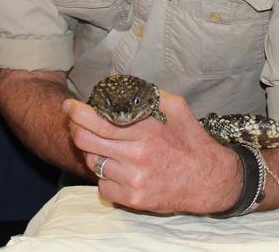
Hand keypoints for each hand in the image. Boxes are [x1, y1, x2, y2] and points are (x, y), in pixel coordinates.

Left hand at [65, 89, 240, 213]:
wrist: (209, 182)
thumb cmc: (191, 141)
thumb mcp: (177, 108)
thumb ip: (147, 93)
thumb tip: (117, 79)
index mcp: (146, 131)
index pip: (98, 122)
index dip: (77, 112)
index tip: (69, 106)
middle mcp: (137, 156)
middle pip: (86, 142)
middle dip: (75, 129)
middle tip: (75, 122)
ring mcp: (133, 180)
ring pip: (93, 163)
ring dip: (91, 151)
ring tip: (100, 144)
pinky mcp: (133, 200)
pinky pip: (102, 186)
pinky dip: (104, 175)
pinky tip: (114, 167)